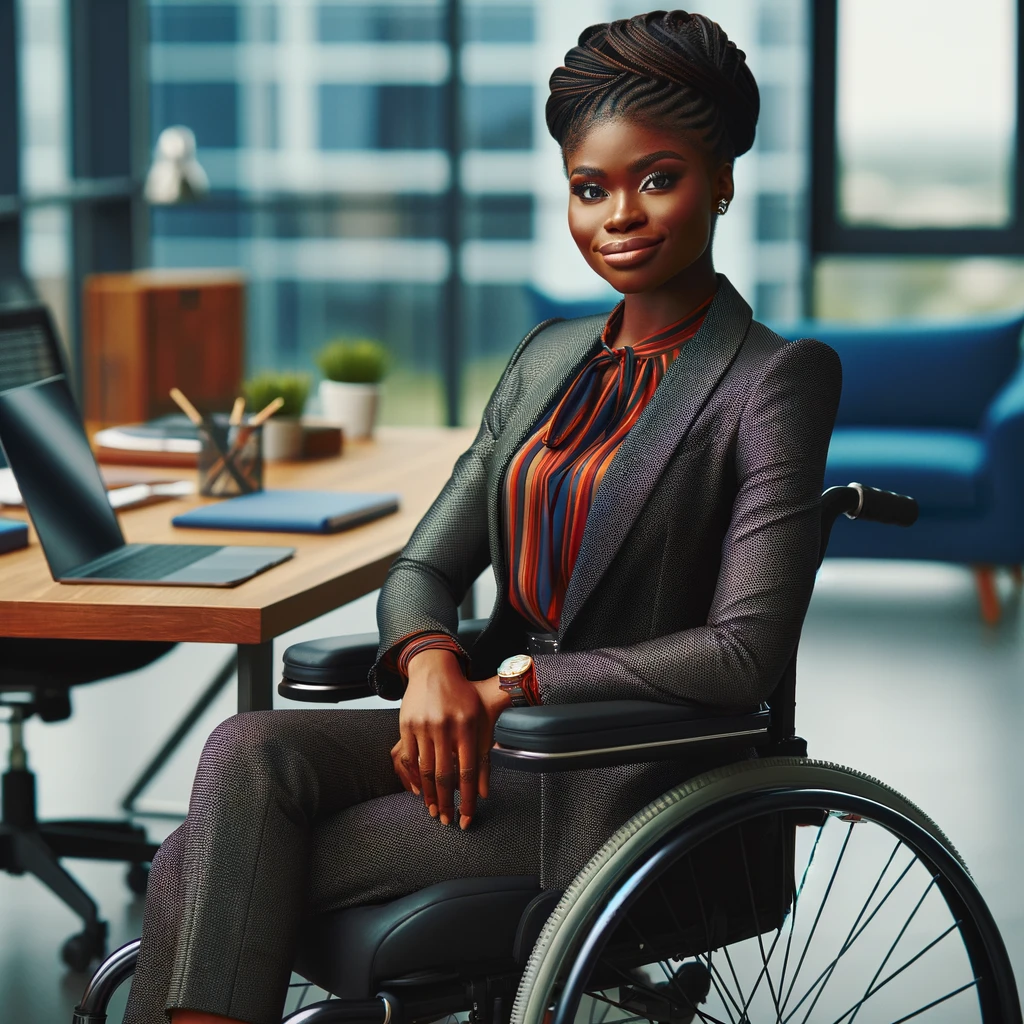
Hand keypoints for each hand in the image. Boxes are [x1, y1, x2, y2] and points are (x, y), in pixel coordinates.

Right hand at [397, 650, 510, 828]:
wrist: (435, 669)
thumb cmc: (463, 697)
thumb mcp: (480, 721)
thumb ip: (484, 756)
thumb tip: (484, 793)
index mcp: (467, 725)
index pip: (468, 771)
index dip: (467, 798)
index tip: (466, 818)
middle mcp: (445, 726)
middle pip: (444, 775)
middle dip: (446, 803)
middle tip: (446, 821)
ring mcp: (423, 725)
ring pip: (425, 770)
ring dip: (428, 795)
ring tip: (432, 810)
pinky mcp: (406, 724)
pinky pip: (408, 758)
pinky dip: (413, 777)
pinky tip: (418, 790)